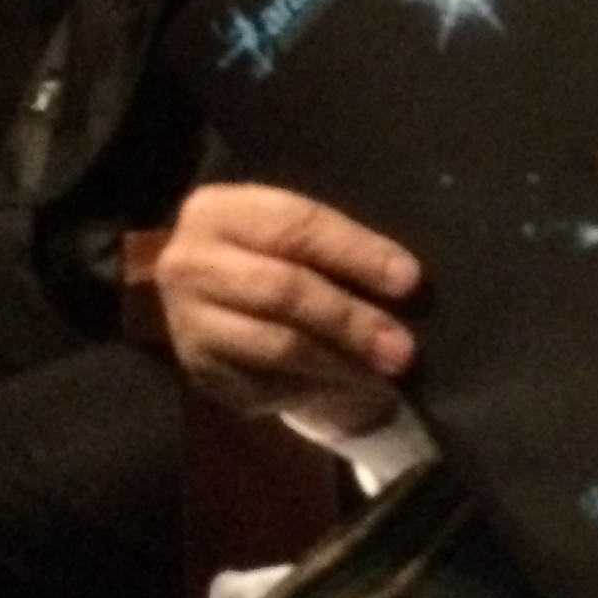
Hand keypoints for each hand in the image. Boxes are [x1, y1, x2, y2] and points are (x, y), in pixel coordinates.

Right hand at [156, 182, 421, 434]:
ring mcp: (189, 323)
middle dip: (350, 320)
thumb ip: (336, 245)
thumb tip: (404, 279)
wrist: (214, 300)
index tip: (409, 280)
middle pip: (282, 290)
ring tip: (385, 371)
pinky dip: (315, 387)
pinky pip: (265, 385)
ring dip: (340, 362)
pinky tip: (350, 383)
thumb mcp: (295, 232)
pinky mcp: (201, 372)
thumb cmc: (275, 255)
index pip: (294, 226)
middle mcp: (191, 264)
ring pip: (275, 345)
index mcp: (218, 211)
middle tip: (403, 347)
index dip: (355, 253)